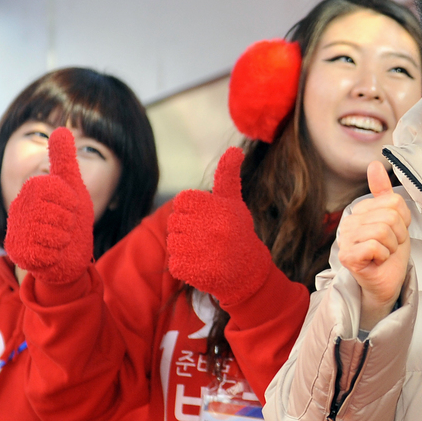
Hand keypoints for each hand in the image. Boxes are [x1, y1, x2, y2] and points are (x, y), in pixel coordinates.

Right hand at [5, 128, 94, 284]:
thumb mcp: (72, 186)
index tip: (70, 206)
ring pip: (52, 233)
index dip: (69, 200)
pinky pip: (46, 253)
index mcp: (31, 189)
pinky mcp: (19, 253)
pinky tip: (53, 251)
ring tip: (60, 237)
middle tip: (66, 223)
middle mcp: (19, 208)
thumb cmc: (71, 217)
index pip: (52, 187)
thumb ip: (64, 160)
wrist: (69, 255)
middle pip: (55, 212)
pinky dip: (56, 253)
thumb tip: (61, 129)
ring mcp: (17, 230)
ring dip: (64, 237)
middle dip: (68, 220)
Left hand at [167, 147, 272, 305]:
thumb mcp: (234, 202)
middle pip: (175, 221)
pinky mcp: (194, 270)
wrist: (248, 272)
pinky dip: (184, 265)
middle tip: (207, 237)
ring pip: (173, 242)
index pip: (182, 201)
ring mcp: (203, 250)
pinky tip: (202, 265)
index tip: (205, 219)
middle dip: (187, 229)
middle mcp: (212, 228)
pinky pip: (174, 263)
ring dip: (184, 248)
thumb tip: (235, 149)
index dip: (191, 210)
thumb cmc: (237, 232)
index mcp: (218, 207)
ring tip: (205, 251)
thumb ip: (228, 175)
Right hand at [337, 161, 410, 330]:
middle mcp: (348, 223)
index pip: (393, 202)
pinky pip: (375, 245)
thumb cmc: (390, 252)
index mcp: (360, 211)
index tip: (395, 234)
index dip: (403, 220)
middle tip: (390, 246)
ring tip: (384, 253)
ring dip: (391, 246)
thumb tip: (374, 164)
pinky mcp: (347, 257)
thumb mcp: (394, 219)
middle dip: (398, 235)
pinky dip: (383, 255)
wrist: (387, 282)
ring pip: (383, 230)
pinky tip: (377, 261)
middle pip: (390, 215)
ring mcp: (345, 240)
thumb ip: (384, 193)